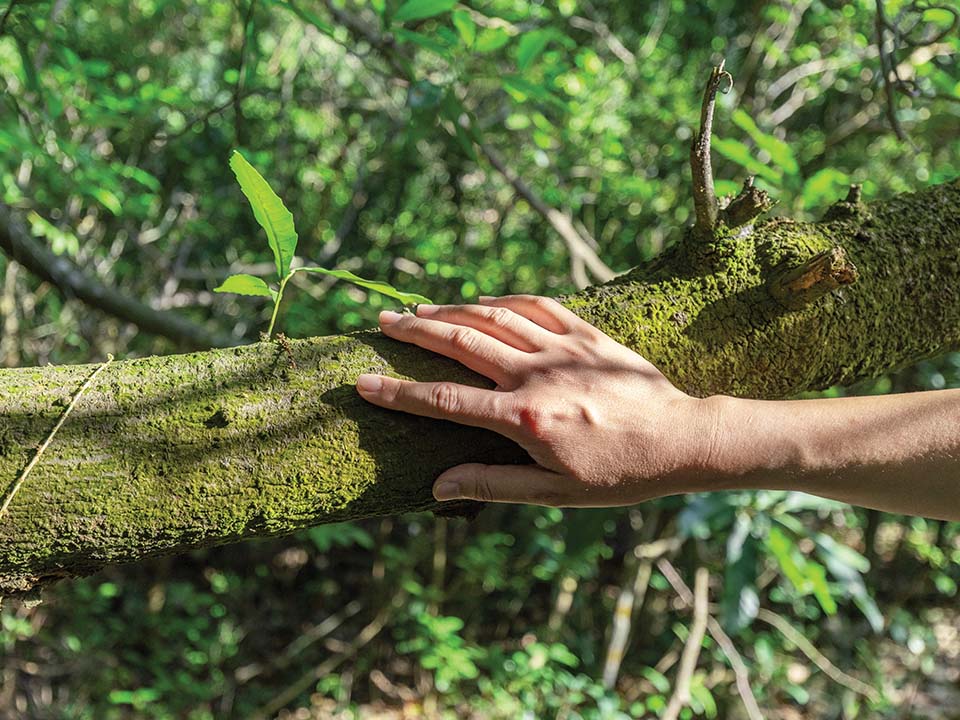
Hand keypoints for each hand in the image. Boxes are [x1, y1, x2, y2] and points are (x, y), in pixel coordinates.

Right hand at [355, 295, 718, 506]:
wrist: (681, 440)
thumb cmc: (618, 474)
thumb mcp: (553, 493)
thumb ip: (492, 485)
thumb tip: (438, 488)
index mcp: (524, 419)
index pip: (446, 401)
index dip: (399, 394)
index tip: (362, 383)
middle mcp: (537, 375)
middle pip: (462, 343)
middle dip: (416, 332)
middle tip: (383, 324)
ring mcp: (562, 348)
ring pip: (493, 317)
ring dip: (451, 311)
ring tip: (419, 310)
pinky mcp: (586, 334)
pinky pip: (537, 305)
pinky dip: (503, 299)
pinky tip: (482, 300)